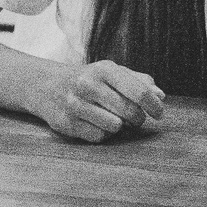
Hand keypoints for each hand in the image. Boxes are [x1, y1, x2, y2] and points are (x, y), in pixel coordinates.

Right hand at [29, 60, 165, 142]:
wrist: (47, 85)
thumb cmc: (90, 79)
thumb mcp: (112, 73)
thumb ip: (139, 82)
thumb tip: (160, 96)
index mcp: (104, 69)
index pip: (139, 92)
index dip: (154, 106)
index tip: (159, 113)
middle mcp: (88, 84)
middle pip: (130, 112)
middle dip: (137, 118)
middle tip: (135, 117)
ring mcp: (75, 104)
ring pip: (115, 127)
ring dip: (119, 126)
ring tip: (113, 117)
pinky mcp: (66, 123)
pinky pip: (98, 137)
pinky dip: (102, 133)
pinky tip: (96, 123)